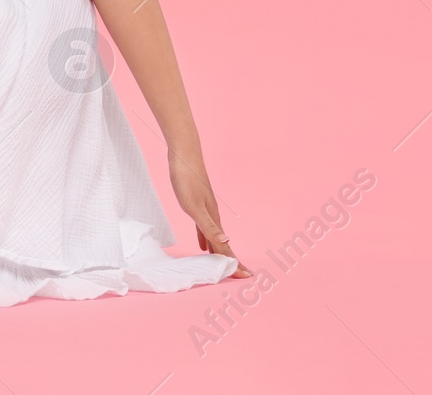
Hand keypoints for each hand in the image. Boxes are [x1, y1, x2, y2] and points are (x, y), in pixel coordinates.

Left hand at [169, 150, 251, 278]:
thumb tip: (227, 242)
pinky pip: (204, 228)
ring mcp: (206, 209)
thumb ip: (208, 226)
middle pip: (224, 244)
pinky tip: (203, 245)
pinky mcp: (197, 204)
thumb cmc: (187, 179)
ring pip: (215, 237)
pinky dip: (206, 240)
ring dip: (220, 252)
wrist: (183, 155)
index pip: (226, 247)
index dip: (235, 263)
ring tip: (224, 265)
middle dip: (232, 260)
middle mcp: (213, 216)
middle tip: (241, 275)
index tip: (248, 276)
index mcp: (213, 219)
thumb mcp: (194, 206)